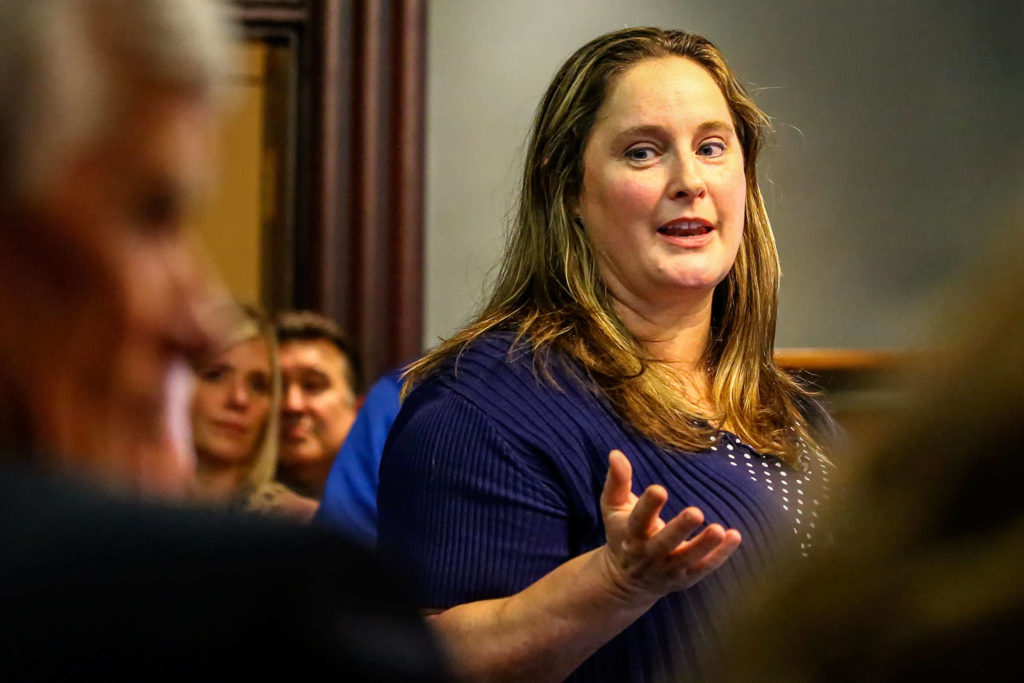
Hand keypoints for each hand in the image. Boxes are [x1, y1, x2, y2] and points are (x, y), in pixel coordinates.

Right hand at [598, 450, 741, 602]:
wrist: (626, 581)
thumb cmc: (622, 533)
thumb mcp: (613, 508)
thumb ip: (617, 481)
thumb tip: (616, 453)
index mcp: (630, 534)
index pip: (638, 520)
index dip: (648, 506)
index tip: (659, 490)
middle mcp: (648, 554)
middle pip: (664, 543)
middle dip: (679, 529)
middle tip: (695, 512)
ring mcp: (668, 568)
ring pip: (687, 558)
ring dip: (704, 545)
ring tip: (719, 529)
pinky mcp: (686, 577)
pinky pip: (705, 567)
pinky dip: (721, 554)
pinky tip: (734, 536)